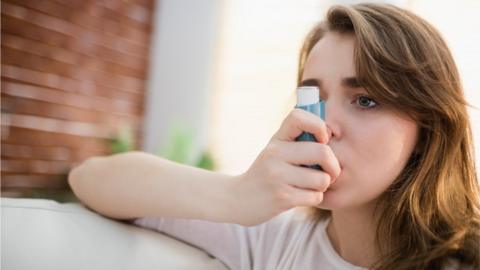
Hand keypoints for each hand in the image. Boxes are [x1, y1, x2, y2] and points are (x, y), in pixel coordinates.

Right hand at [230, 109, 340, 225]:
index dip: (319, 126)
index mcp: (276, 139)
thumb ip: (298, 140)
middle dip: (333, 166)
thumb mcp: (276, 150)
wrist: (238, 199)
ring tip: (309, 186)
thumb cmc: (266, 173)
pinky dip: (313, 198)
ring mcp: (277, 176)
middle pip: (323, 152)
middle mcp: (275, 153)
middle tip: (329, 172)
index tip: (322, 140)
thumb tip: (331, 133)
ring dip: (322, 186)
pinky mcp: (282, 197)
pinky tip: (300, 197)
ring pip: (322, 179)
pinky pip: (315, 196)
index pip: (299, 117)